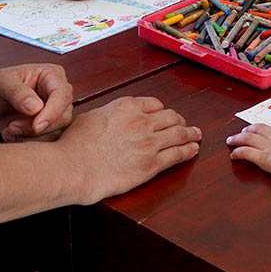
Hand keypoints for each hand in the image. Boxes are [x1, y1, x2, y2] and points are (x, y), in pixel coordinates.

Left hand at [0, 63, 73, 138]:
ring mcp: (56, 110)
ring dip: (30, 135)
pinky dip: (27, 141)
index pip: (62, 94)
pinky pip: (46, 140)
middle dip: (37, 127)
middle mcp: (59, 92)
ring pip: (56, 130)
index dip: (52, 112)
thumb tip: (36, 108)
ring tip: (9, 129)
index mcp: (51, 75)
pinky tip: (10, 134)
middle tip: (11, 127)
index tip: (35, 126)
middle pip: (63, 116)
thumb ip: (17, 93)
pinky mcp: (50, 126)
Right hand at [60, 97, 201, 202]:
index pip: (154, 104)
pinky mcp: (151, 164)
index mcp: (126, 106)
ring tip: (196, 134)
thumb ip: (108, 115)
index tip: (164, 114)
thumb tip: (110, 118)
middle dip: (179, 120)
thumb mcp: (91, 117)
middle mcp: (141, 121)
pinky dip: (188, 150)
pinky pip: (177, 154)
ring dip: (190, 133)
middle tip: (184, 124)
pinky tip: (193, 149)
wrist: (74, 167)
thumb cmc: (75, 144)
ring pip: (178, 134)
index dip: (161, 110)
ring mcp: (149, 143)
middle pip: (170, 117)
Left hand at [227, 122, 270, 180]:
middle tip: (246, 129)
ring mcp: (270, 147)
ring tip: (231, 139)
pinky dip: (239, 153)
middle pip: (262, 129)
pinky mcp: (263, 158)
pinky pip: (248, 154)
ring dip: (239, 138)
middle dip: (252, 128)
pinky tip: (233, 154)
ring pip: (250, 139)